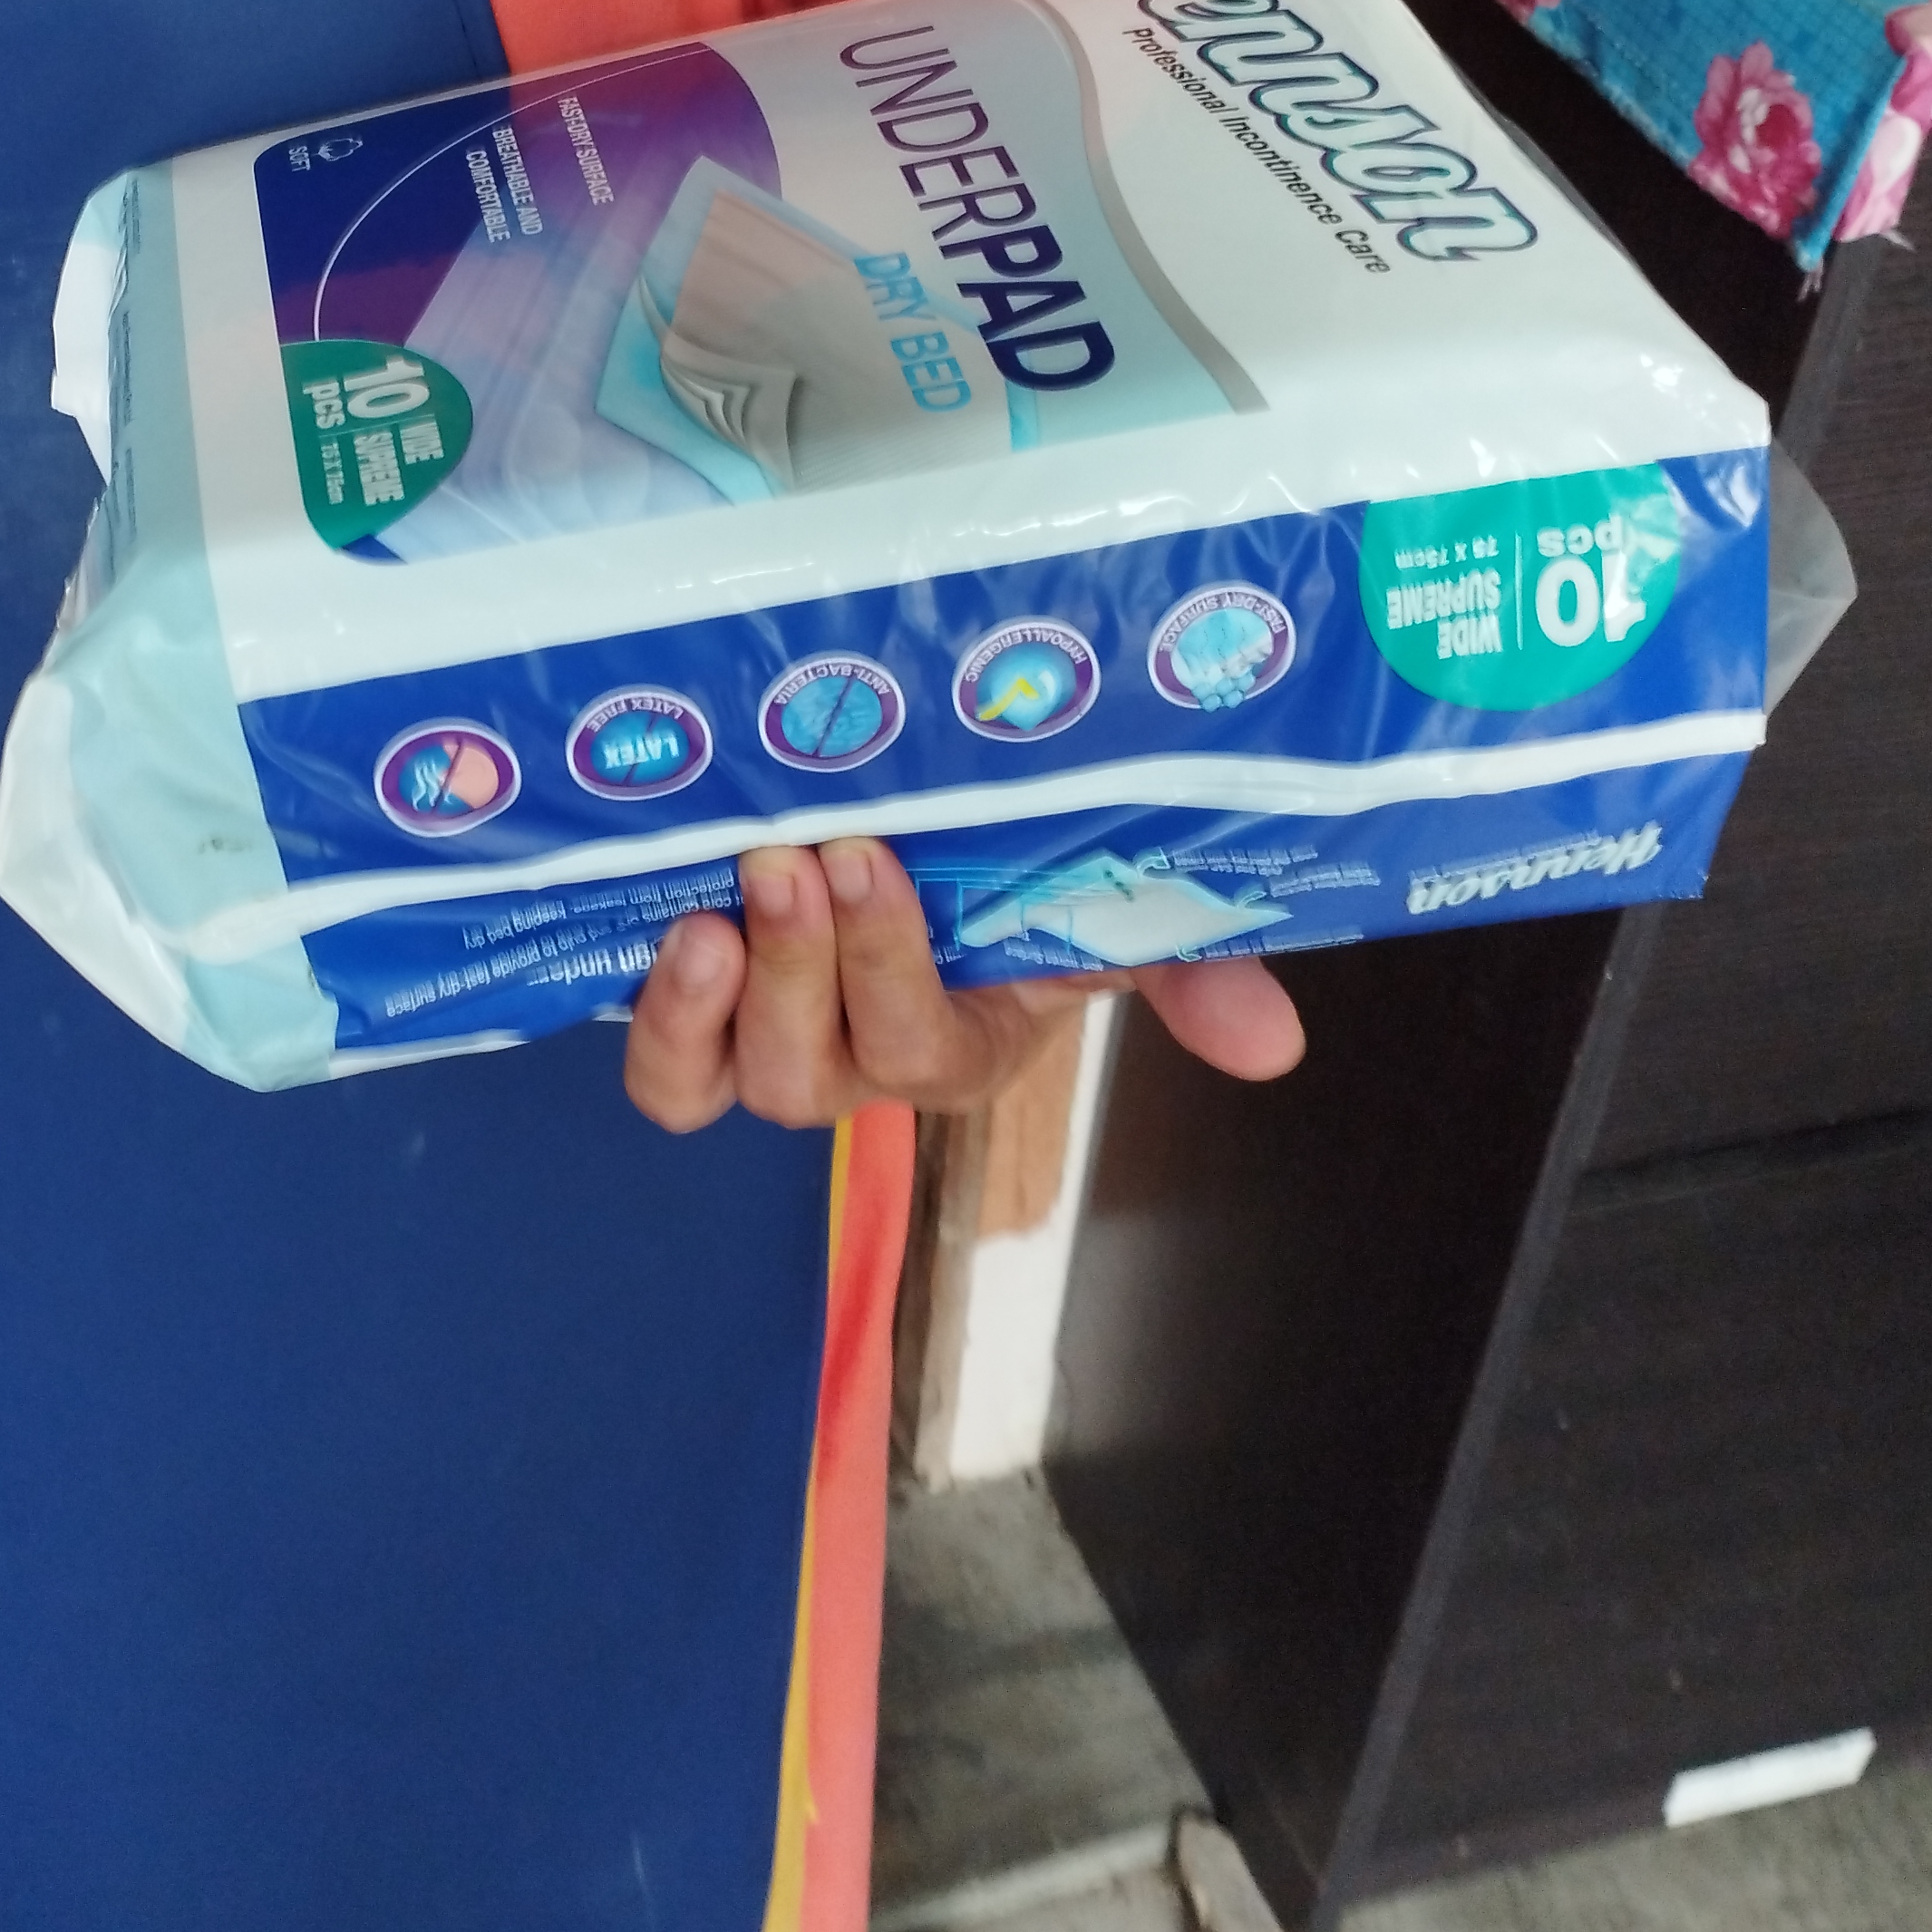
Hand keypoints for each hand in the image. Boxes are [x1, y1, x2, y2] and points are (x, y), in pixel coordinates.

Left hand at [620, 836, 1303, 1132]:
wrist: (914, 853)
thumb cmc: (1018, 888)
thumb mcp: (1112, 915)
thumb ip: (1188, 968)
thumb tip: (1275, 1046)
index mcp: (955, 1050)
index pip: (918, 1046)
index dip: (885, 966)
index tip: (873, 856)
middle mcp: (854, 1067)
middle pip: (809, 1068)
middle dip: (799, 965)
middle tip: (792, 858)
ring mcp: (766, 1049)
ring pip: (728, 1079)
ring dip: (712, 1003)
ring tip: (719, 907)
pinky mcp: (695, 1022)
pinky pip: (667, 1074)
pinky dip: (656, 1022)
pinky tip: (669, 934)